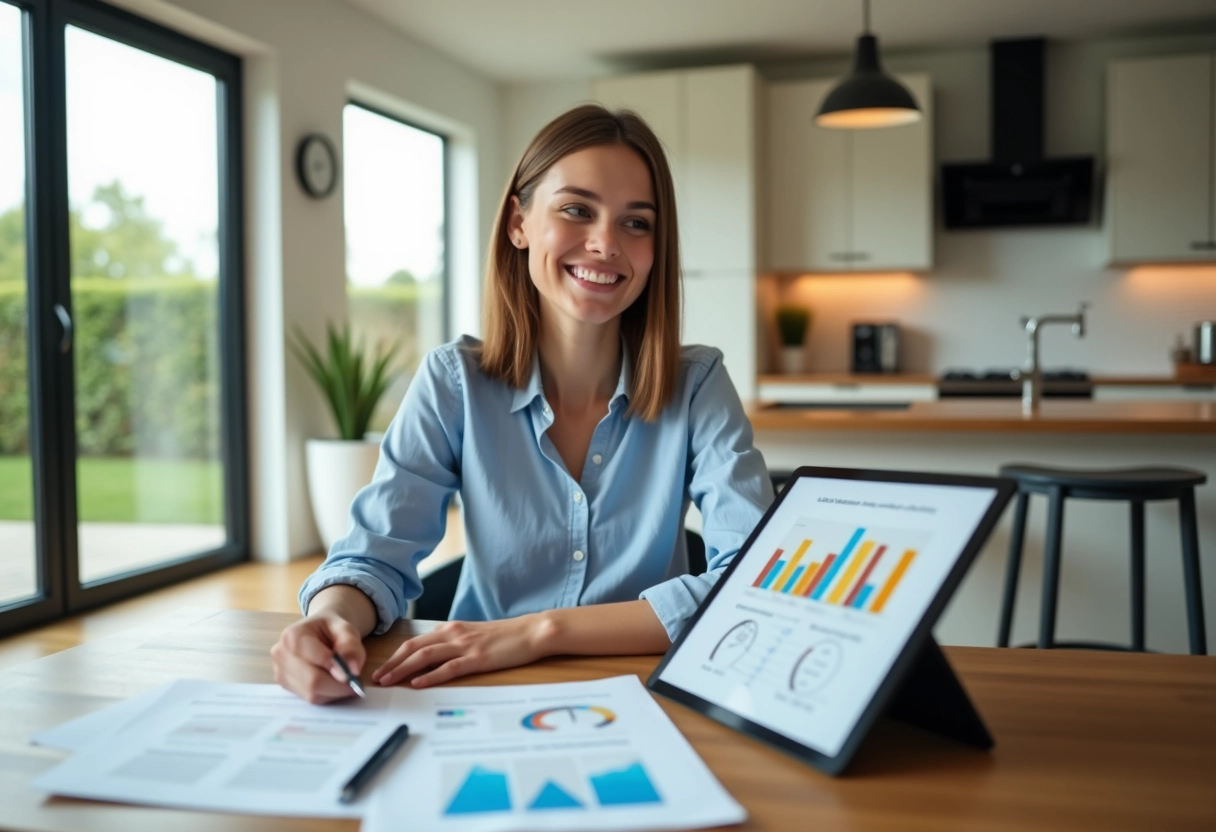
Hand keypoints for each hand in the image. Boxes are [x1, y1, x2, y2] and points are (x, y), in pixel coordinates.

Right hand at [271, 610, 367, 703]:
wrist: (317, 630)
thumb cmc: (330, 629)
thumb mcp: (346, 629)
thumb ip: (351, 647)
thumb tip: (352, 670)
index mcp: (293, 636)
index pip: (317, 660)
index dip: (339, 670)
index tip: (355, 674)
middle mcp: (281, 654)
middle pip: (313, 682)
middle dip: (338, 685)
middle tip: (355, 682)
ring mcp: (279, 671)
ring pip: (312, 694)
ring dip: (333, 691)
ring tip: (343, 679)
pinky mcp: (284, 684)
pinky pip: (309, 698)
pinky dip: (326, 694)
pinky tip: (331, 681)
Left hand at [372, 616, 553, 688]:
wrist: (531, 632)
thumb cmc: (505, 637)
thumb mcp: (474, 637)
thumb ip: (454, 645)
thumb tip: (434, 660)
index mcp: (451, 629)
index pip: (414, 642)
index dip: (395, 656)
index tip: (381, 668)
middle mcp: (453, 634)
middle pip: (413, 648)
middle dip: (392, 663)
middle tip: (376, 678)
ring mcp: (465, 646)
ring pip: (425, 656)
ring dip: (403, 669)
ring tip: (389, 681)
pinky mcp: (477, 658)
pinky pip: (449, 668)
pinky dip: (431, 676)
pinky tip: (419, 683)